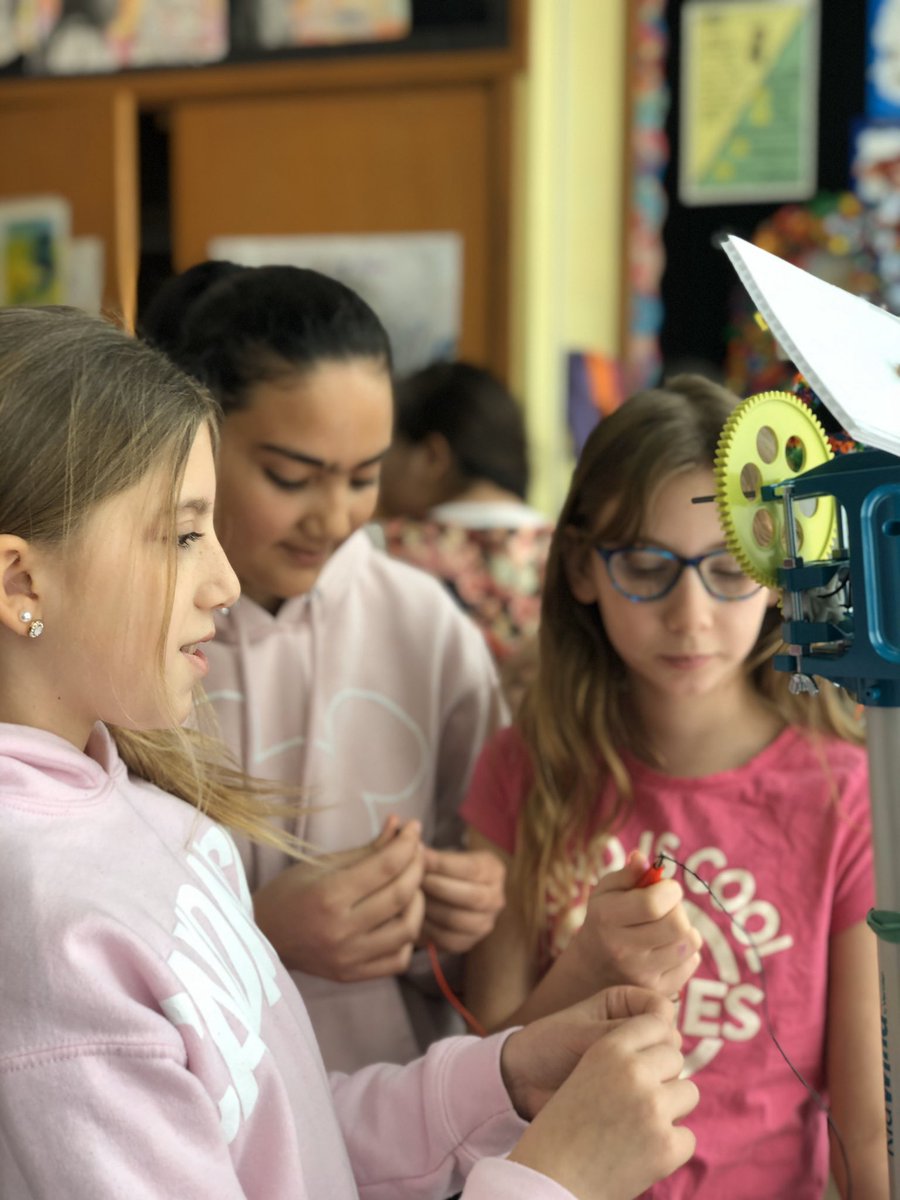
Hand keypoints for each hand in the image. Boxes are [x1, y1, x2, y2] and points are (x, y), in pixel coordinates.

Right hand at [252, 817, 425, 982]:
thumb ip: (367, 849)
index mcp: (328, 896)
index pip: (385, 867)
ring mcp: (347, 957)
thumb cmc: (290, 891)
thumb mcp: (323, 864)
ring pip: (407, 930)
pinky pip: (398, 959)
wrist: (262, 935)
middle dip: (417, 867)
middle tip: (417, 851)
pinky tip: (399, 917)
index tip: (414, 828)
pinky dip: (408, 936)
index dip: (407, 844)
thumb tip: (400, 824)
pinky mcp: (351, 975)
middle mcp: (340, 930)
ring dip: (418, 902)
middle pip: (400, 896)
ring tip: (411, 884)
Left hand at [419, 847, 505, 954]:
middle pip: (471, 897)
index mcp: (494, 871)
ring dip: (431, 908)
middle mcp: (496, 899)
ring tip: (412, 897)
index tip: (419, 857)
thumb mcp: (448, 856)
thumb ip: (435, 856)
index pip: (471, 868)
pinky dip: (428, 928)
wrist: (451, 893)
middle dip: (438, 887)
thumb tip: (415, 850)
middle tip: (415, 879)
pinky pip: (448, 939)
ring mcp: (484, 924)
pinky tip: (414, 915)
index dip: (442, 864)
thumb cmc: (446, 870)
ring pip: (458, 920)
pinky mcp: (468, 942)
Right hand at [503, 988, 697, 1199]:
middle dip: (664, 1077)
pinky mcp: (667, 1146)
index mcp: (609, 1048)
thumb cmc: (562, 1127)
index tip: (647, 1060)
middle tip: (640, 1101)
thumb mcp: (584, 1073)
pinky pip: (688, 1137)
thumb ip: (622, 1059)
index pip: (654, 1023)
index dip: (653, 1043)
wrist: (547, 1178)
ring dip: (671, 1109)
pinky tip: (641, 1154)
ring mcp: (653, 1108)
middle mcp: (635, 1072)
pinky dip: (670, 1148)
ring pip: (689, 1093)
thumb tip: (672, 1047)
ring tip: (641, 1126)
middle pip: (675, 1057)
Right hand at [570, 853, 701, 997]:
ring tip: (667, 927)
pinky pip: (692, 962)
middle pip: (677, 925)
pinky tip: (667, 947)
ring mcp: (642, 975)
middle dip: (678, 909)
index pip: (653, 904)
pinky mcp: (659, 991)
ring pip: (690, 943)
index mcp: (607, 919)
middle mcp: (623, 950)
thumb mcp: (606, 892)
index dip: (669, 890)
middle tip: (666, 908)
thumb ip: (626, 874)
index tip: (666, 888)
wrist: (592, 969)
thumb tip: (642, 858)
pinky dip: (685, 951)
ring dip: (684, 929)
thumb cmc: (605, 920)